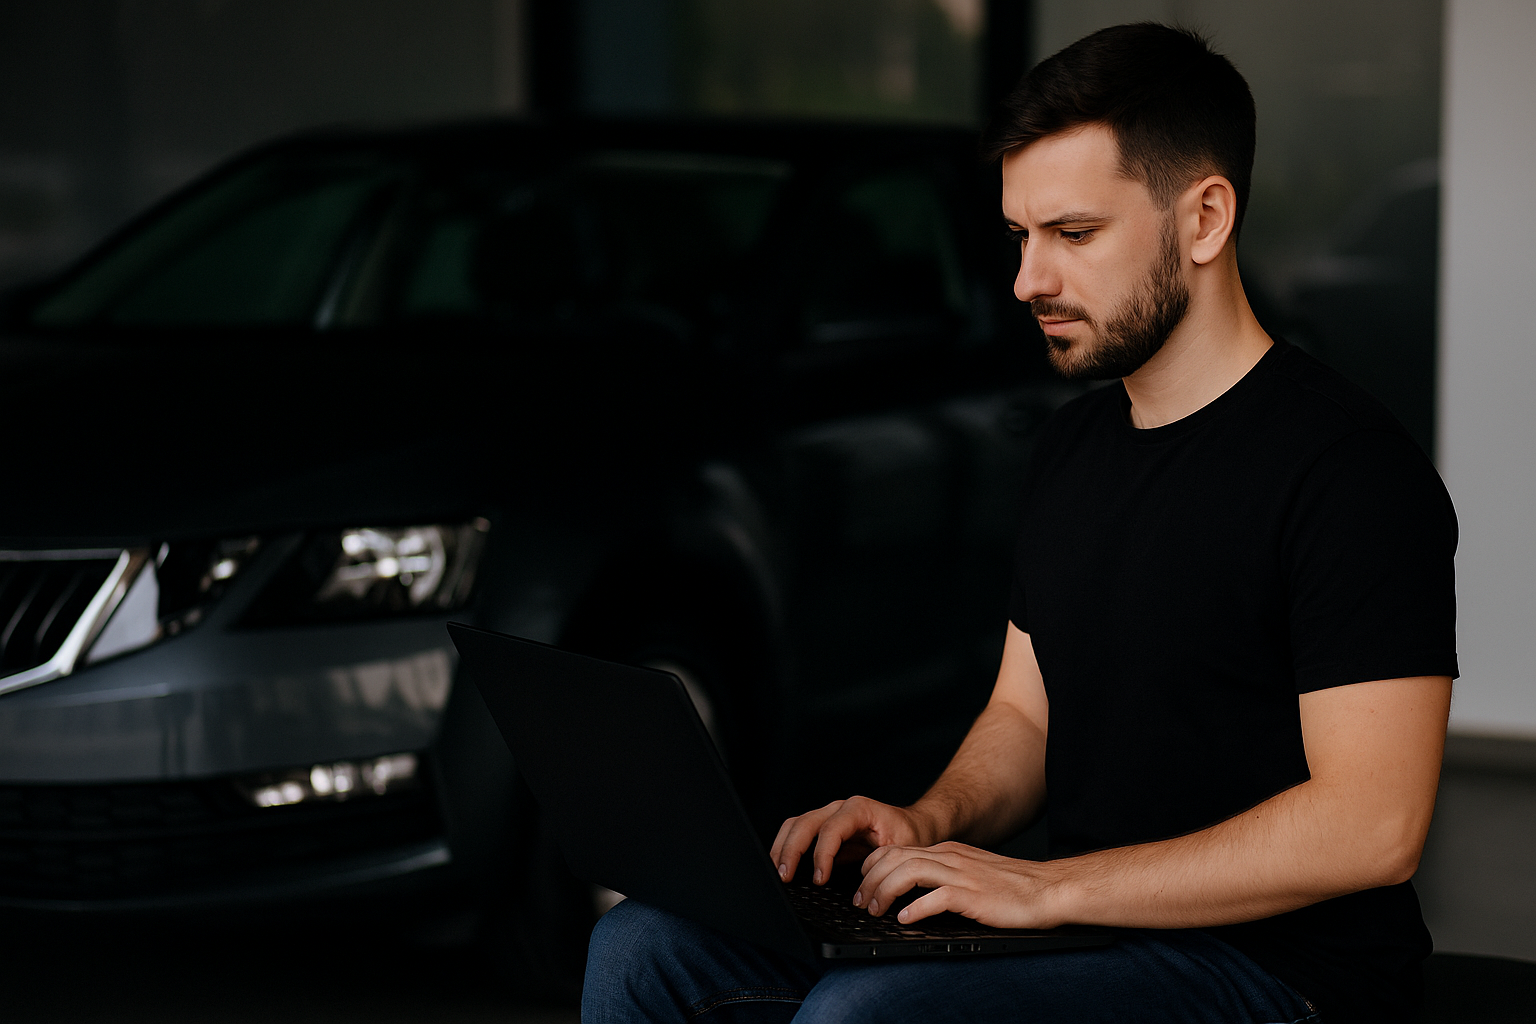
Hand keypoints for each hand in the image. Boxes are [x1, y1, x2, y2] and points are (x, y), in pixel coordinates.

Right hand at [769, 796, 936, 884]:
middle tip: (785, 877)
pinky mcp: (823, 827)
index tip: (819, 880)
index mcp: (859, 809)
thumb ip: (881, 864)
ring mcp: (829, 815)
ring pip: (795, 824)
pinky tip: (783, 866)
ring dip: (783, 848)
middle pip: (805, 823)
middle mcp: (840, 808)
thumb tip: (862, 889)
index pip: (831, 829)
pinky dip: (787, 848)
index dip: (821, 854)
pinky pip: (798, 832)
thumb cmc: (909, 837)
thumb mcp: (901, 850)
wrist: (915, 826)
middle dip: (791, 850)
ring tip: (778, 874)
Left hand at [853, 841, 1068, 928]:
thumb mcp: (970, 869)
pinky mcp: (974, 895)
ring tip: (876, 910)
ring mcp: (962, 874)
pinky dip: (916, 908)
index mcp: (947, 851)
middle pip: (895, 858)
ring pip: (909, 872)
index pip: (897, 848)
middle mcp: (950, 857)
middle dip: (871, 880)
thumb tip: (911, 887)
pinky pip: (937, 897)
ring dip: (885, 891)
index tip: (862, 884)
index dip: (872, 865)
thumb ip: (943, 872)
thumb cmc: (1010, 886)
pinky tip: (905, 919)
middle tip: (861, 902)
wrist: (1047, 889)